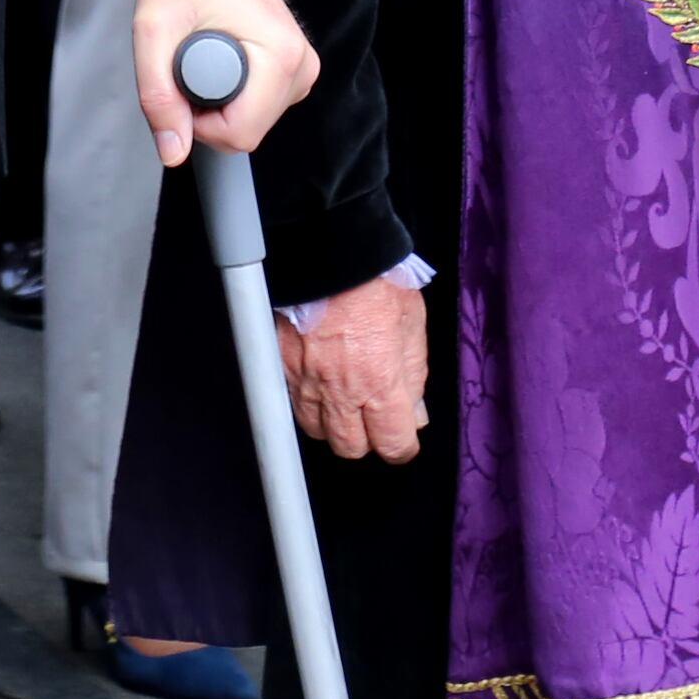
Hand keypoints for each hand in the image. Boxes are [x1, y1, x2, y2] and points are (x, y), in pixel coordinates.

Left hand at [130, 0, 315, 166]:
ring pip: (252, 122)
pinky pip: (259, 107)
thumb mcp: (154, 31)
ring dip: (219, 102)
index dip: (197, 120)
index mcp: (280, 57)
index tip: (181, 79)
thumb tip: (174, 152)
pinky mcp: (294, 69)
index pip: (240, 134)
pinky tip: (221, 59)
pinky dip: (233, 94)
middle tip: (188, 62)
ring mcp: (301, 68)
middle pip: (247, 131)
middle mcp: (301, 66)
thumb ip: (158, 96)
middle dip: (207, 111)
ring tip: (203, 54)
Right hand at [280, 272, 426, 461]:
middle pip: (350, 448)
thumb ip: (414, 375)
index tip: (404, 439)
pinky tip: (320, 385)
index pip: (393, 444)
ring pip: (317, 431)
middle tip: (374, 419)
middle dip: (366, 440)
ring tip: (345, 402)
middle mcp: (341, 389)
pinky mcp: (283, 364)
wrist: (329, 251)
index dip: (402, 447)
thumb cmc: (374, 280)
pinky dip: (308, 403)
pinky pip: (292, 402)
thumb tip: (415, 412)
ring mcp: (307, 380)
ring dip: (333, 424)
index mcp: (380, 381)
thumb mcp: (412, 324)